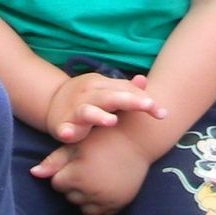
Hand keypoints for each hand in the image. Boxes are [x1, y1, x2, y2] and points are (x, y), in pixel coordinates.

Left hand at [31, 127, 152, 214]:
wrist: (136, 141)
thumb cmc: (101, 140)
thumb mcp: (74, 146)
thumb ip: (53, 162)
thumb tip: (33, 174)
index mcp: (77, 176)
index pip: (56, 184)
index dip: (64, 172)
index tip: (76, 161)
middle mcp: (91, 192)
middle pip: (69, 197)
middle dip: (74, 185)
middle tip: (89, 167)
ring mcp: (106, 200)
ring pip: (83, 207)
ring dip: (85, 197)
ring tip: (96, 177)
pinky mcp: (119, 205)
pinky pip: (101, 212)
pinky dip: (99, 203)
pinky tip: (104, 187)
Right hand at [45, 72, 165, 144]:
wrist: (52, 101)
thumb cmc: (88, 98)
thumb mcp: (106, 90)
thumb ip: (125, 89)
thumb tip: (144, 80)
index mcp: (100, 84)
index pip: (125, 90)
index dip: (144, 100)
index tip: (163, 113)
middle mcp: (87, 95)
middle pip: (110, 97)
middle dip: (130, 101)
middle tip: (148, 106)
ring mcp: (74, 110)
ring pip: (87, 111)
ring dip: (98, 116)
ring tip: (111, 121)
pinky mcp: (63, 125)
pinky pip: (64, 128)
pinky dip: (66, 131)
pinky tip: (69, 134)